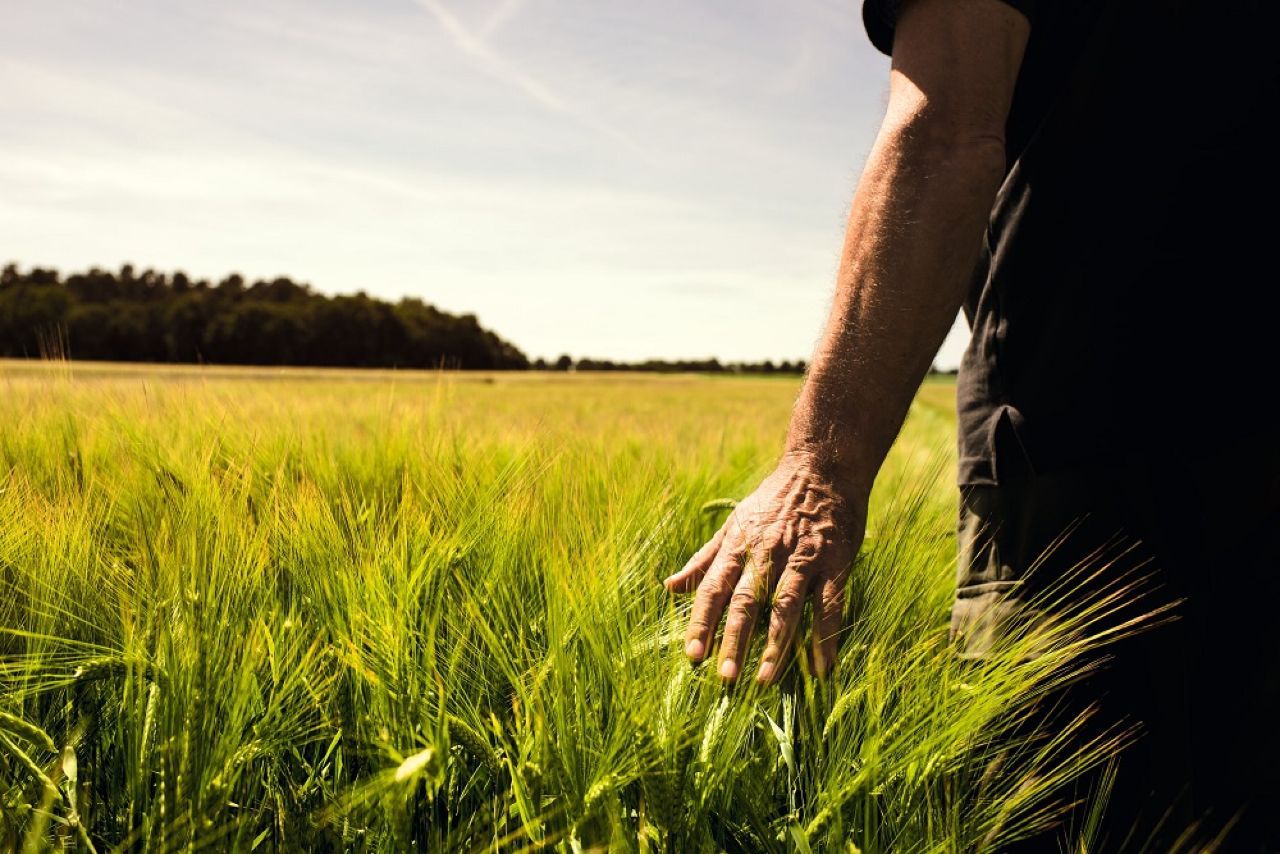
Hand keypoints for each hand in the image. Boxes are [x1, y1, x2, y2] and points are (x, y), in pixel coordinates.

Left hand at [664, 451, 866, 683]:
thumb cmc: (773, 500)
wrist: (822, 469)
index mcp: (739, 546)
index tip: (692, 655)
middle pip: (747, 602)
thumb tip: (669, 586)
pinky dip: (826, 637)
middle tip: (725, 678)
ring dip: (776, 645)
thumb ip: (704, 559)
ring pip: (787, 607)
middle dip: (735, 640)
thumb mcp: (733, 524)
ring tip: (764, 680)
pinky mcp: (835, 563)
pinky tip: (822, 668)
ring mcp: (803, 559)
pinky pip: (830, 605)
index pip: (714, 589)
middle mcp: (767, 554)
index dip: (702, 622)